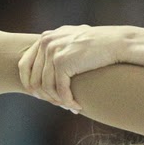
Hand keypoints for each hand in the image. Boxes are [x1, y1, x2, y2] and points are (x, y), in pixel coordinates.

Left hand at [18, 25, 133, 110]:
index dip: (31, 84)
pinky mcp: (63, 62)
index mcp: (46, 38)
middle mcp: (46, 42)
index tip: (42, 97)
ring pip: (46, 87)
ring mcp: (53, 51)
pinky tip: (78, 106)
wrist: (118, 43)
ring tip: (70, 106)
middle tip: (59, 104)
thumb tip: (53, 69)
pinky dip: (68, 101)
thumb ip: (61, 50)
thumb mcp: (75, 43)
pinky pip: (60, 90)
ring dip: (58, 101)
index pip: (25, 65)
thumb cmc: (102, 46)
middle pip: (33, 78)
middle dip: (46, 96)